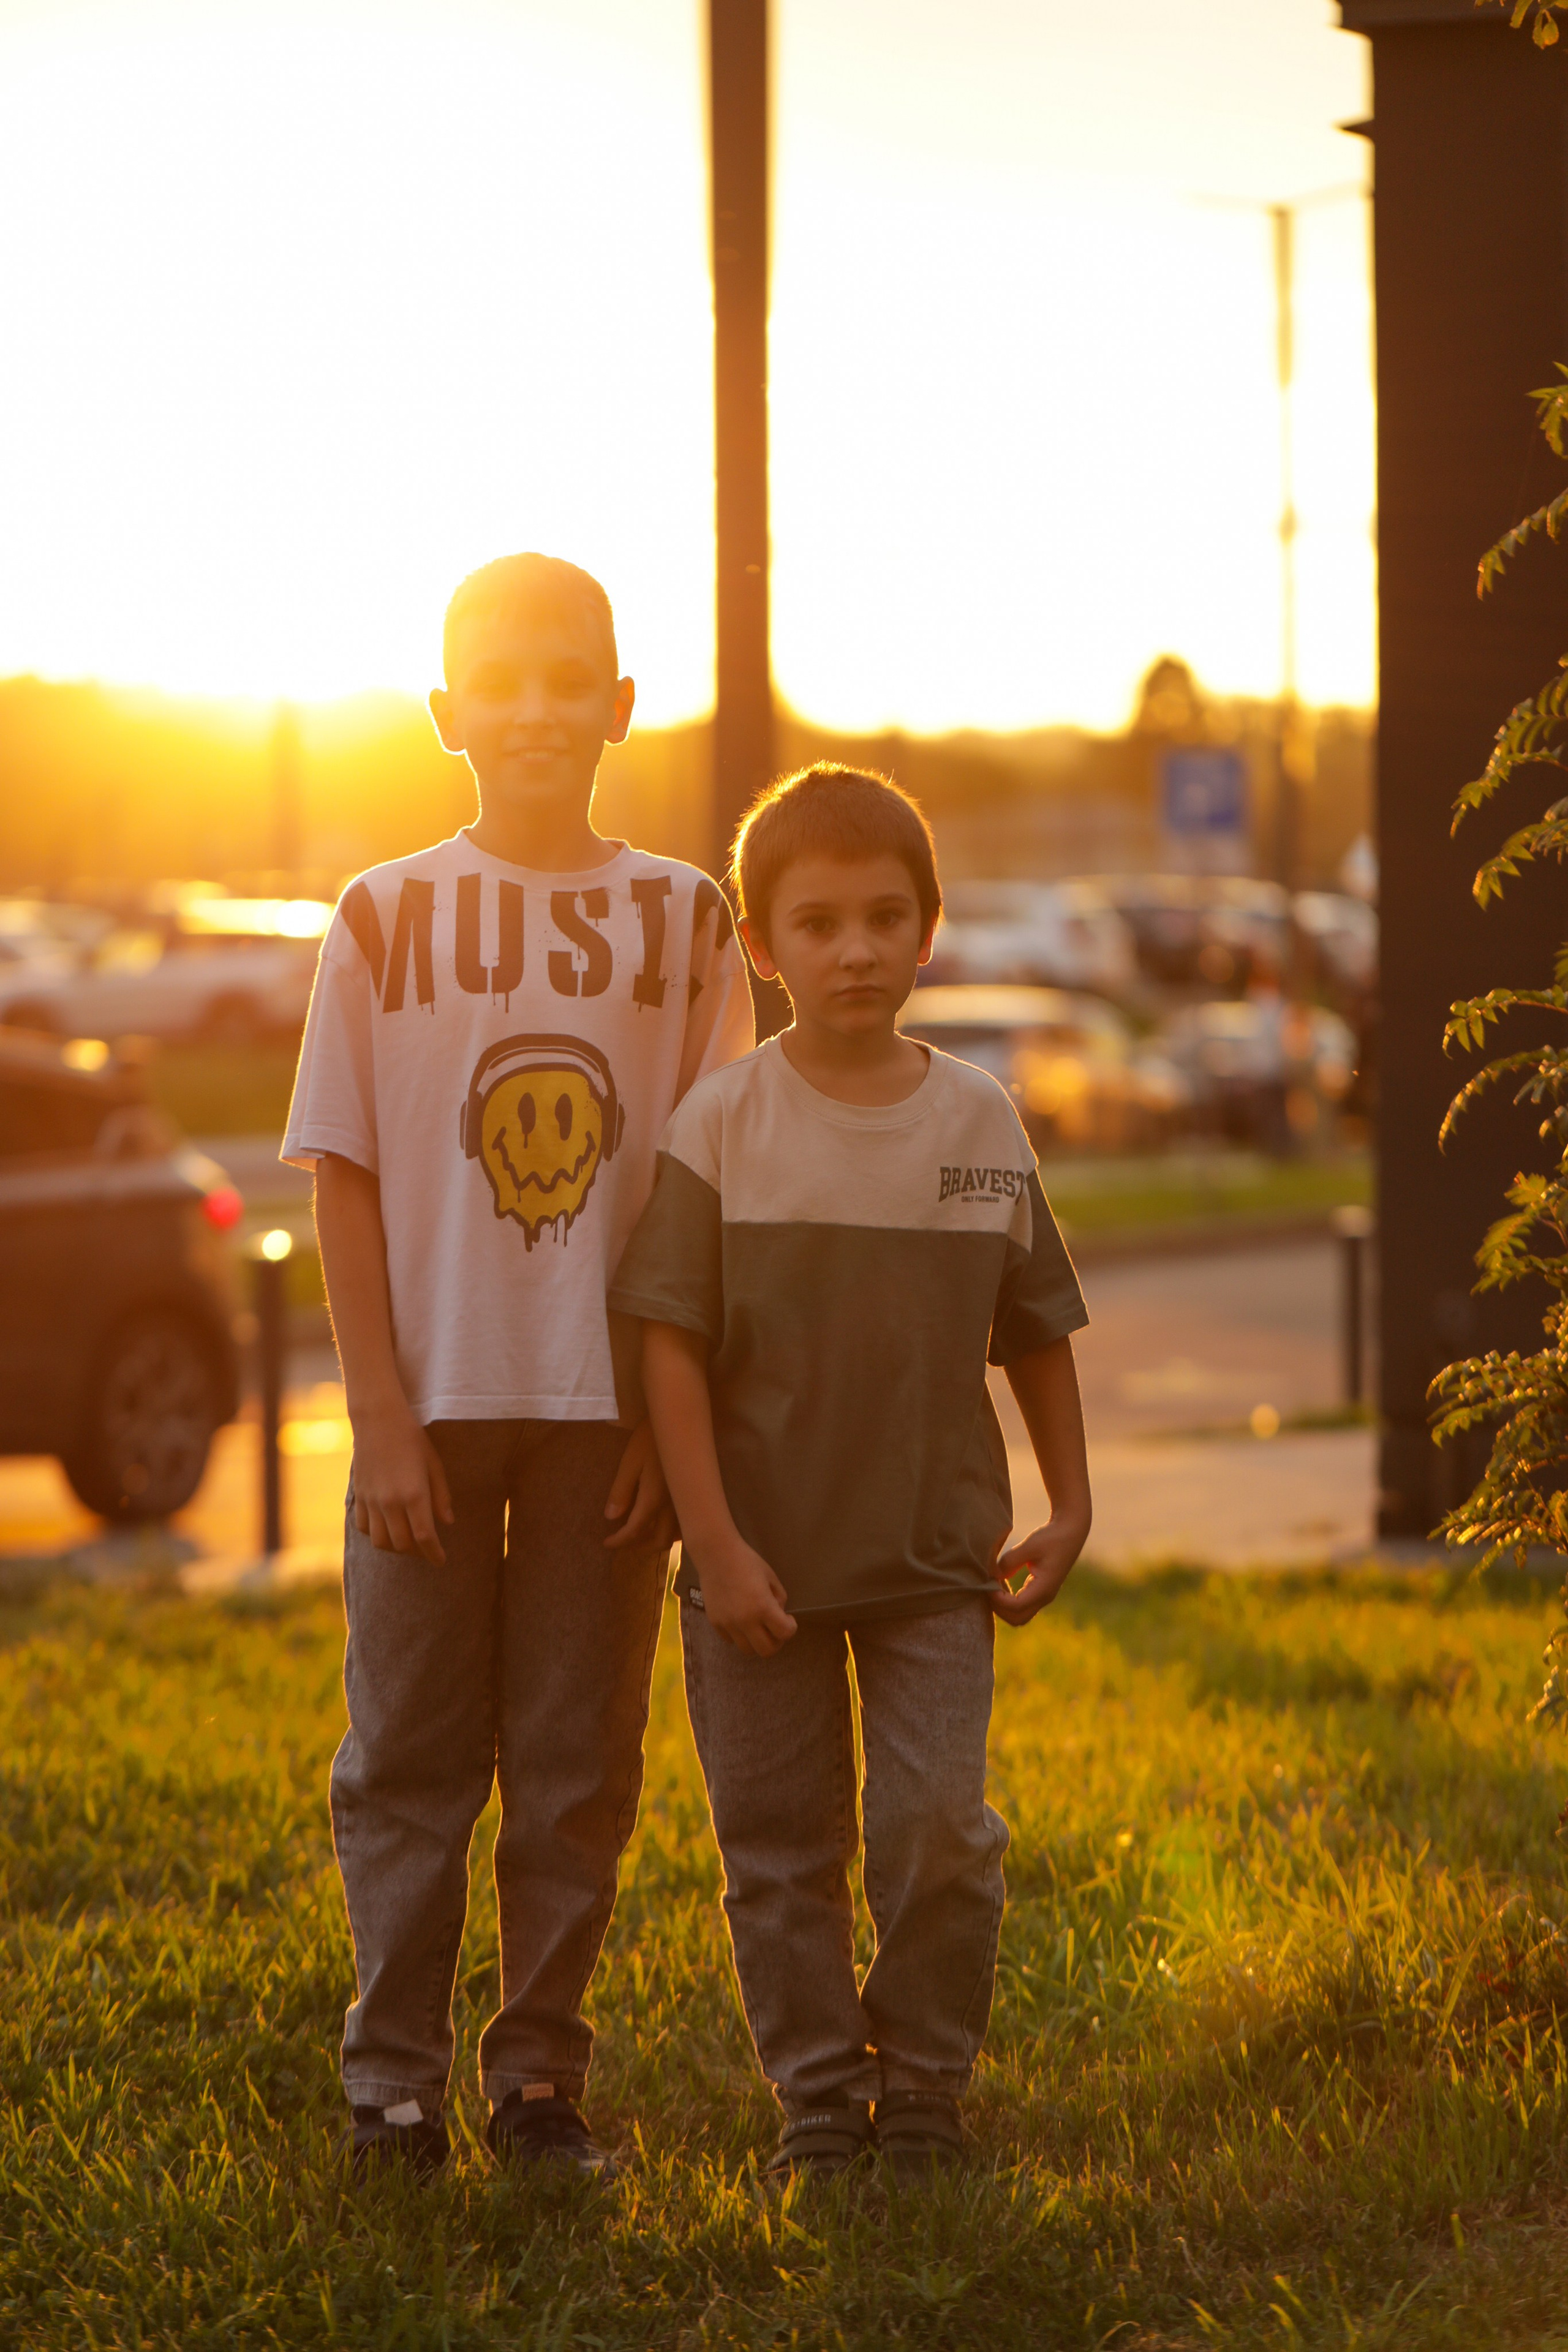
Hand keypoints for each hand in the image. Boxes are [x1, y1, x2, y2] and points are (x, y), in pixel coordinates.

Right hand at [351, 1400, 454, 1565]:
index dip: (434, 1554)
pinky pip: (364, 1528)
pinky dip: (376, 1535)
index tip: (441, 1561)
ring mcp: (371, 1501)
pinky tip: (387, 1528)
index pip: (425, 1537)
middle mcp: (391, 1502)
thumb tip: (447, 1522)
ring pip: (381, 1541)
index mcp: (414, 1494)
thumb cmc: (412, 1439)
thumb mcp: (434, 1465)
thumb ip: (441, 1496)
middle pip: (403, 1544)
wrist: (378, 1420)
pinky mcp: (358, 1496)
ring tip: (407, 1542)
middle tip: (427, 1549)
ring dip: (395, 1547)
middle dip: (417, 1552)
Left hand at [603, 1419, 677, 1550]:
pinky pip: (684, 1522)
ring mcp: (685, 1502)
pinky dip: (671, 1530)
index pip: (635, 1530)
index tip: (606, 1544)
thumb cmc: (651, 1438)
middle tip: (624, 1542)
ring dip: (658, 1540)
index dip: (620, 1541)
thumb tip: (611, 1518)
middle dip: (640, 1546)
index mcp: (653, 1500)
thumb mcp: (630, 1461)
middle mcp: (672, 1507)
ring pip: (675, 1534)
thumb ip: (621, 1491)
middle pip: (660, 1540)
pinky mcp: (691, 1494)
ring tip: (642, 1535)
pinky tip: (662, 1521)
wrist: (680, 1422)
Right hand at [691, 1532, 797, 1656]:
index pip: (785, 1633)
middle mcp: (745, 1620)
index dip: (791, 1627)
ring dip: (756, 1641)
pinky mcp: (715, 1623)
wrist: (716, 1554)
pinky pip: (731, 1640)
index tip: (788, 1619)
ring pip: (747, 1650)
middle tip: (775, 1628)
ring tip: (757, 1626)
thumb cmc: (747, 1561)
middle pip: (766, 1651)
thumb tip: (778, 1615)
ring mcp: (728, 1624)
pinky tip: (740, 1619)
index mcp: (763, 1607)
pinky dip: (739, 1635)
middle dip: (776, 1642)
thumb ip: (779, 1599)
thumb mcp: (771, 1578)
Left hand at [989, 1513, 1088, 1626]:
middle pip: (1017, 1619)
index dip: (998, 1600)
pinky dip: (1007, 1600)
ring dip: (1002, 1605)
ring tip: (992, 1584)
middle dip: (998, 1608)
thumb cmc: (1051, 1537)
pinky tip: (1000, 1582)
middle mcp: (1045, 1597)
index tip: (988, 1583)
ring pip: (1019, 1615)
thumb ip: (1010, 1562)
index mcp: (1044, 1589)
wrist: (1071, 1532)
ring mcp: (1043, 1596)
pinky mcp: (1040, 1591)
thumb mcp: (1029, 1546)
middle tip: (987, 1588)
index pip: (1016, 1607)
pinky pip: (1021, 1605)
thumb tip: (992, 1576)